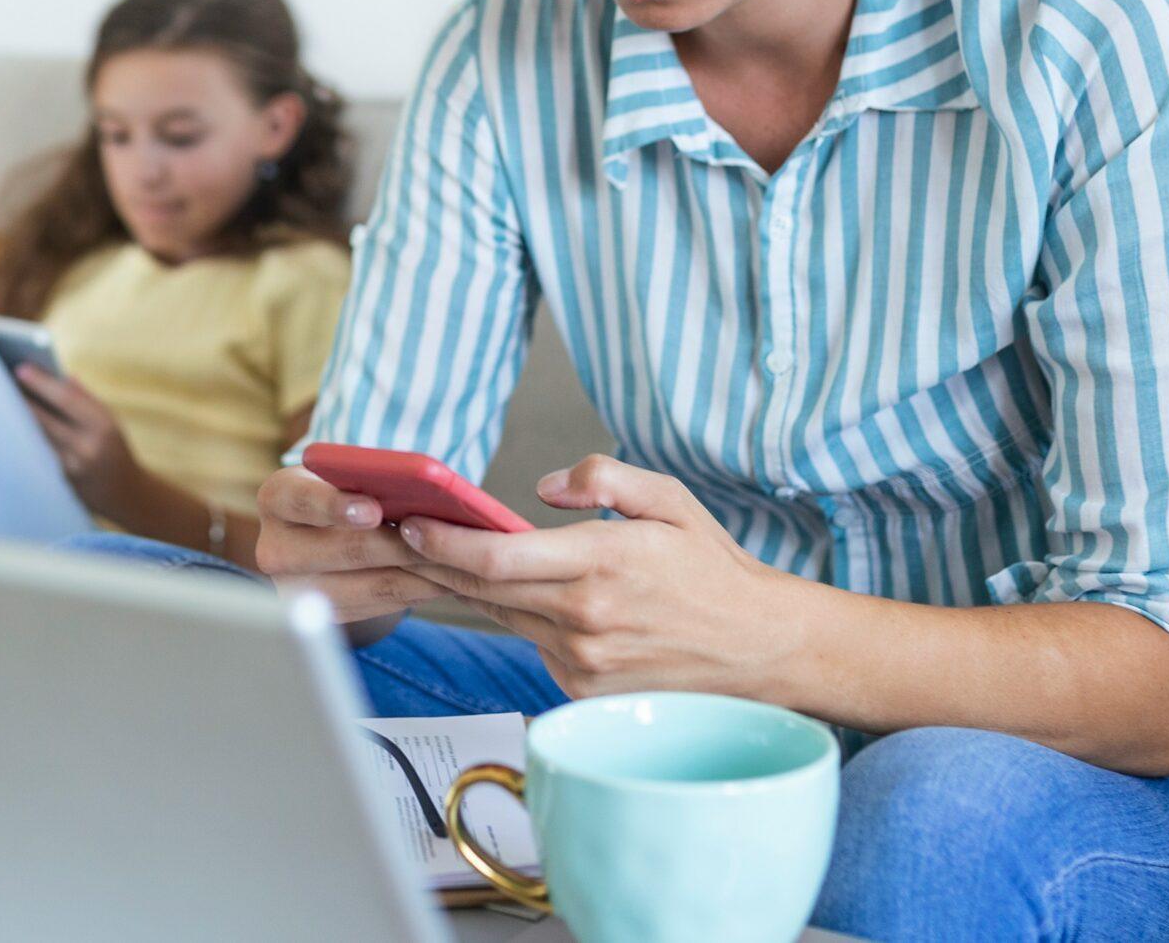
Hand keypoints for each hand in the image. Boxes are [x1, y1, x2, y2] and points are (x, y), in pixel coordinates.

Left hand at [14, 365, 143, 521]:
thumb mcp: (111, 422)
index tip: (20, 369)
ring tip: (4, 400)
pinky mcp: (60, 482)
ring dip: (21, 419)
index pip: (66, 398)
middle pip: (45, 419)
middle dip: (23, 400)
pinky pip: (40, 454)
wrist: (127, 495)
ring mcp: (72, 467)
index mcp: (103, 425)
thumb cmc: (116, 450)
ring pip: (39, 437)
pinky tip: (14, 426)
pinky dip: (29, 438)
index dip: (41, 383)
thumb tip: (63, 377)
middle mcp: (87, 446)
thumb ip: (87, 400)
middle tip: (1, 381)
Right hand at [255, 465, 445, 633]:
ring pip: (370, 584)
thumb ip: (364, 477)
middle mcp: (275, 548)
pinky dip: (415, 592)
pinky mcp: (327, 614)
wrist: (317, 532)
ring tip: (457, 561)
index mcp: (276, 498)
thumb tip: (417, 488)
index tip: (374, 509)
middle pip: (346, 550)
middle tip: (443, 538)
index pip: (303, 501)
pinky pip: (380, 606)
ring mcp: (297, 589)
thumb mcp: (338, 474)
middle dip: (400, 544)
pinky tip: (443, 580)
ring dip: (419, 572)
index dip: (338, 506)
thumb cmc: (338, 491)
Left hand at [397, 455, 803, 698]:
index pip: (496, 558)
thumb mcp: (669, 500)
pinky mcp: (582, 689)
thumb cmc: (712, 568)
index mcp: (601, 562)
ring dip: (480, 592)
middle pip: (484, 591)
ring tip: (460, 561)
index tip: (413, 525)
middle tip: (411, 537)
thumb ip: (603, 478)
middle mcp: (585, 617)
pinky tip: (537, 601)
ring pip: (506, 617)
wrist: (758, 646)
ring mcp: (582, 661)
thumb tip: (543, 486)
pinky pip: (534, 645)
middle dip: (440, 563)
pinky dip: (526, 621)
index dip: (443, 543)